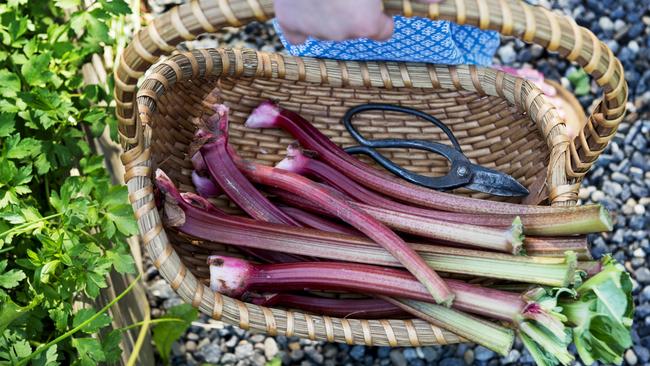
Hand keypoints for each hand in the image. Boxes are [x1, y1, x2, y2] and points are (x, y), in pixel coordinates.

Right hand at [274, 0, 441, 44]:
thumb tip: (438, 0)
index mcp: (365, 23)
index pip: (383, 31)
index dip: (380, 13)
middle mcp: (339, 34)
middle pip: (355, 29)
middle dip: (354, 12)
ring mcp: (312, 29)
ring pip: (328, 29)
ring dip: (330, 14)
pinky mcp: (288, 21)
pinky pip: (298, 33)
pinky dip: (303, 23)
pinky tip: (307, 6)